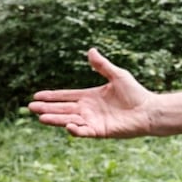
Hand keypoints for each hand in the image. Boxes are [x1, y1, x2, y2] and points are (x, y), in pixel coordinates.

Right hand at [28, 49, 155, 137]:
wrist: (150, 110)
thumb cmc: (136, 93)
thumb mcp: (117, 75)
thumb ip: (102, 65)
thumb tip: (91, 50)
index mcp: (90, 97)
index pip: (66, 96)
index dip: (52, 96)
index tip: (36, 95)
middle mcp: (89, 110)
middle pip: (63, 109)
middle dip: (47, 108)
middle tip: (31, 107)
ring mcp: (94, 121)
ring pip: (69, 120)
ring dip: (56, 119)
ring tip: (41, 117)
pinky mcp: (101, 131)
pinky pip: (85, 132)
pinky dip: (76, 130)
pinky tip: (68, 126)